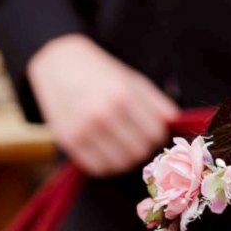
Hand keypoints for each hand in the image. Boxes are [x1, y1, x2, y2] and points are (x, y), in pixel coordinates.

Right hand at [26, 34, 177, 176]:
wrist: (57, 62)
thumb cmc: (98, 71)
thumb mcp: (129, 78)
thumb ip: (155, 101)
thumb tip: (174, 122)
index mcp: (122, 95)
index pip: (155, 133)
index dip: (157, 135)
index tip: (150, 131)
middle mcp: (103, 114)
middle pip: (140, 151)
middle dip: (142, 147)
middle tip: (136, 139)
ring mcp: (84, 129)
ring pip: (121, 164)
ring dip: (126, 158)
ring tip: (121, 145)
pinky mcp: (69, 141)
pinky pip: (98, 168)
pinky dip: (106, 164)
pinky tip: (106, 151)